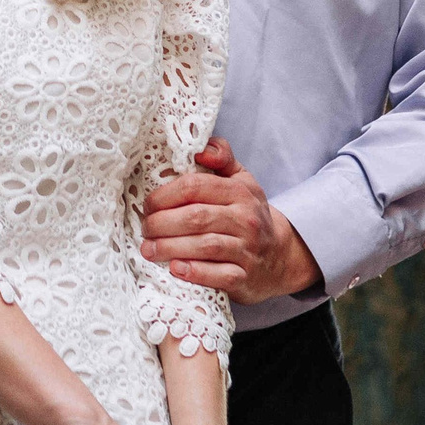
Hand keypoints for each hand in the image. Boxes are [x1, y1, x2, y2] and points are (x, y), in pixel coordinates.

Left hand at [140, 137, 321, 303]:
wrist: (280, 254)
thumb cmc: (249, 213)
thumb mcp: (241, 179)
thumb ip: (221, 157)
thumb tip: (200, 148)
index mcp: (239, 192)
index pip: (195, 187)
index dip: (165, 195)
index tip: (148, 205)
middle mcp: (244, 219)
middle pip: (196, 217)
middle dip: (162, 223)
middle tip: (145, 229)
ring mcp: (246, 249)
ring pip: (205, 246)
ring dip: (170, 248)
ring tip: (148, 250)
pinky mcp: (244, 277)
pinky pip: (219, 276)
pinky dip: (195, 273)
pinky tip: (175, 269)